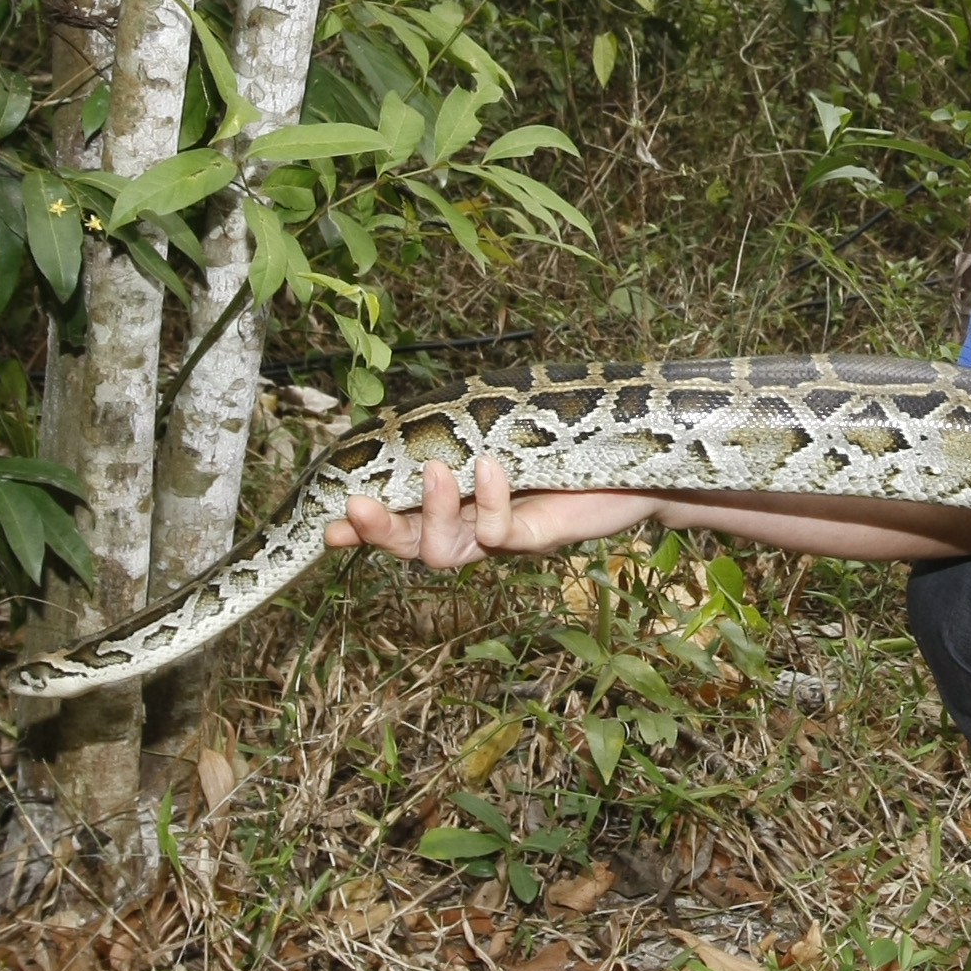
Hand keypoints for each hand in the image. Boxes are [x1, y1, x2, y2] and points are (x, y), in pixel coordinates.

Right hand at [326, 454, 661, 569]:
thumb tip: (394, 418)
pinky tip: (490, 466)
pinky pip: (498, 533)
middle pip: (407, 544)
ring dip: (430, 515)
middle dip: (376, 531)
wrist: (643, 448)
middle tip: (353, 508)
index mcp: (451, 496)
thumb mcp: (499, 425)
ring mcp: (499, 534)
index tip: (328, 521)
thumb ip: (453, 431)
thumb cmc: (567, 427)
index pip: (392, 515)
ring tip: (434, 472)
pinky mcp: (535, 535)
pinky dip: (488, 500)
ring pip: (443, 552)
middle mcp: (467, 522)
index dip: (359, 525)